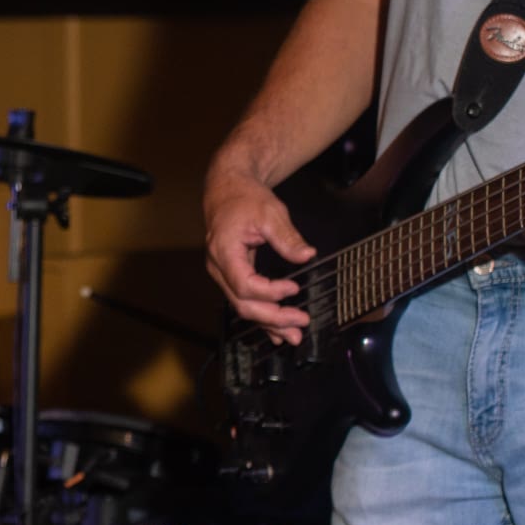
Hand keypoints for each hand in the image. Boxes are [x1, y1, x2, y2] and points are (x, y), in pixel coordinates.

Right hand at [203, 169, 318, 342]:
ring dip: (268, 323)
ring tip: (292, 336)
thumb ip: (288, 237)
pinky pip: (244, 300)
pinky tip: (275, 331)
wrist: (228, 188)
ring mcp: (223, 273)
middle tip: (300, 322)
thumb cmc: (244, 198)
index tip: (294, 288)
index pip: (245, 284)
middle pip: (242, 303)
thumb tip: (306, 255)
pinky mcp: (231, 274)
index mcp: (224, 251)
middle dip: (273, 317)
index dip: (270, 292)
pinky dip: (261, 317)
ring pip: (243, 307)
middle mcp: (219, 266)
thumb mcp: (270, 213)